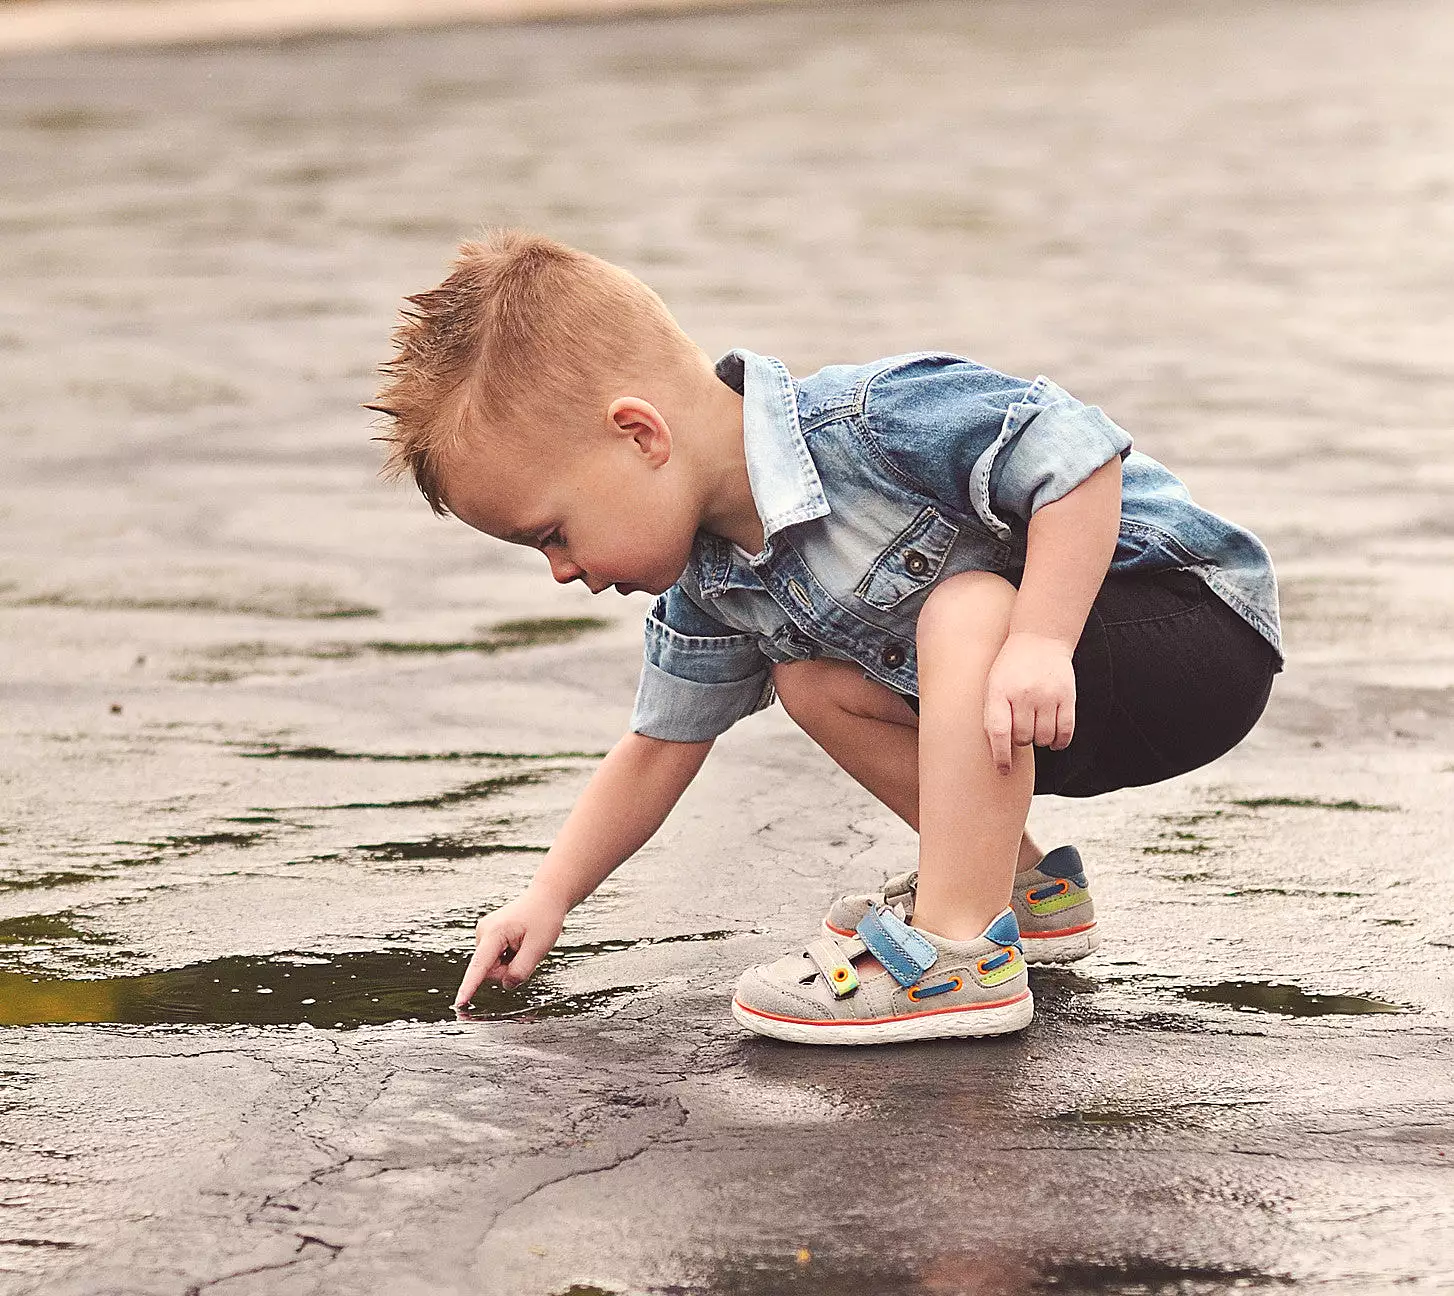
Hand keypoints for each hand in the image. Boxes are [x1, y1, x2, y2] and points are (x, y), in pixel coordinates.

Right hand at [452, 887, 566, 1007]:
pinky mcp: (488, 937)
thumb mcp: (539, 948)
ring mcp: (484, 934)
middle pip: (489, 971)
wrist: (545, 898)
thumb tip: (507, 985)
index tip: (459, 1003)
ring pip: (492, 967)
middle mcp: (484, 932)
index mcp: (495, 933)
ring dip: (510, 964)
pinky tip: (519, 944)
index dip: (469, 987)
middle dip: (508, 970)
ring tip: (524, 945)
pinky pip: (495, 960)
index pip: (480, 966)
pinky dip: (509, 958)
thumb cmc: (544, 918)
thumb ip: (521, 970)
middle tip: (527, 953)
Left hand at [983, 632, 1076, 774]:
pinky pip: (1066, 732)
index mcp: (1000, 692)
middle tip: (1022, 728)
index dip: (1001, 756)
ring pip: (1045, 738)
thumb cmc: (1010, 668)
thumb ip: (992, 715)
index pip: (999, 732)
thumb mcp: (992, 685)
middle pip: (1024, 738)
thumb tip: (998, 751)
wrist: (1040, 639)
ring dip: (1040, 740)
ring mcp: (1048, 695)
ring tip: (1036, 727)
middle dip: (1021, 740)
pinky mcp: (1067, 696)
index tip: (1003, 770)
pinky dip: (1060, 742)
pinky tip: (1054, 740)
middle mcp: (1024, 694)